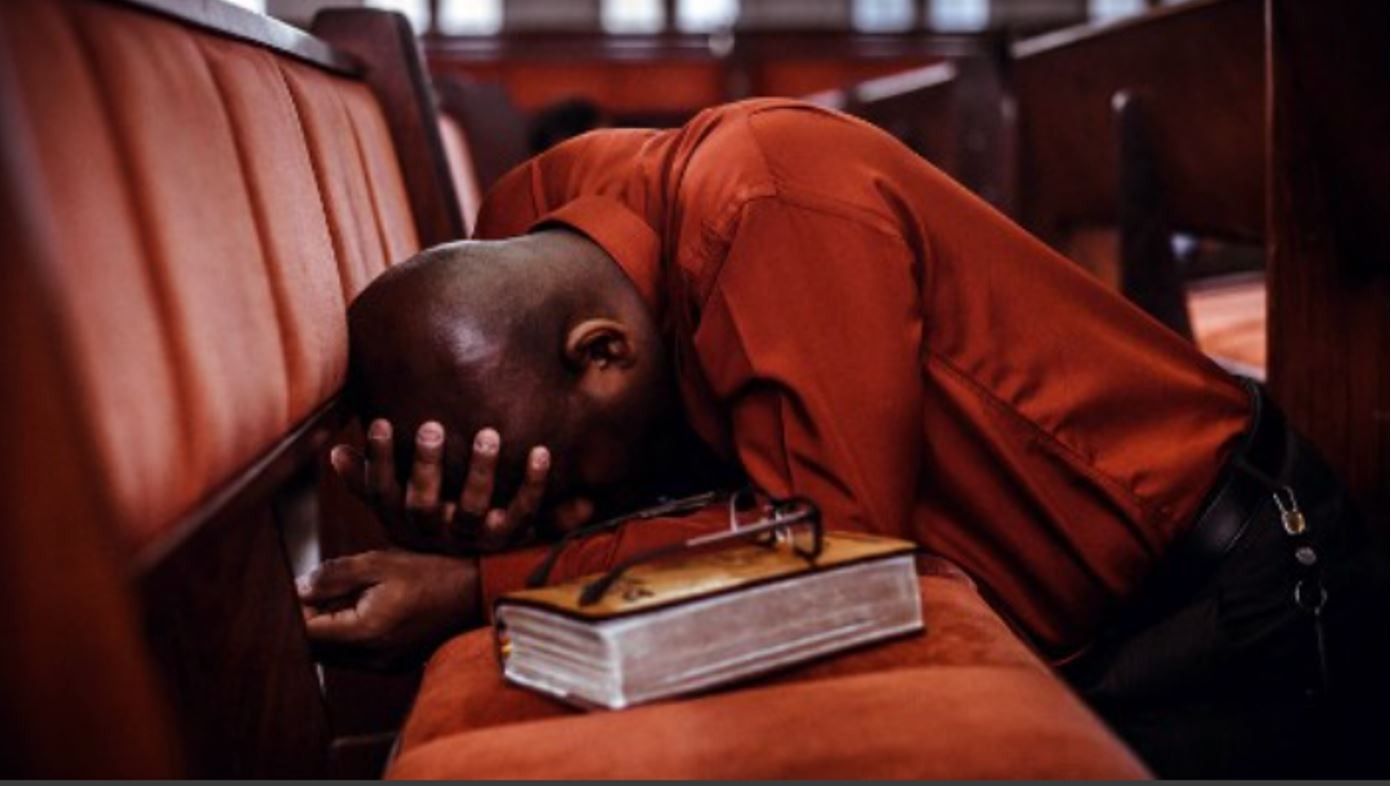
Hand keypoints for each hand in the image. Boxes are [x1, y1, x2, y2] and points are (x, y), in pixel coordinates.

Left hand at [297, 549, 479, 669]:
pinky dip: (347, 636)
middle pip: (315, 649)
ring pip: (332, 655)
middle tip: (317, 591)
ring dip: (327, 629)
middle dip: (308, 620)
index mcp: (367, 631)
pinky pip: (353, 657)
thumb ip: (335, 575)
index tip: (293, 592)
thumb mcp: (380, 562)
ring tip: (346, 598)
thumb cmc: (432, 575)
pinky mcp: (391, 666)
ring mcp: (383, 666)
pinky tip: (363, 610)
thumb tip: (298, 588)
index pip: (306, 634)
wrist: (477, 595)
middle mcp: (372, 658)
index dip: (292, 613)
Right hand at [330, 419, 593, 552]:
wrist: (476, 574)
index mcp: (405, 522)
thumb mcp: (395, 507)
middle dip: (425, 465)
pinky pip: (524, 511)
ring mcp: (473, 538)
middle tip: (431, 426)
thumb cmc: (430, 521)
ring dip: (480, 471)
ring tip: (487, 434)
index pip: (383, 494)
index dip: (379, 461)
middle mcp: (436, 533)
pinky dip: (534, 483)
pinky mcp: (509, 537)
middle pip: (424, 505)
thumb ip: (367, 481)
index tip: (381, 423)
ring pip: (473, 508)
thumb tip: (335, 452)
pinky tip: (541, 451)